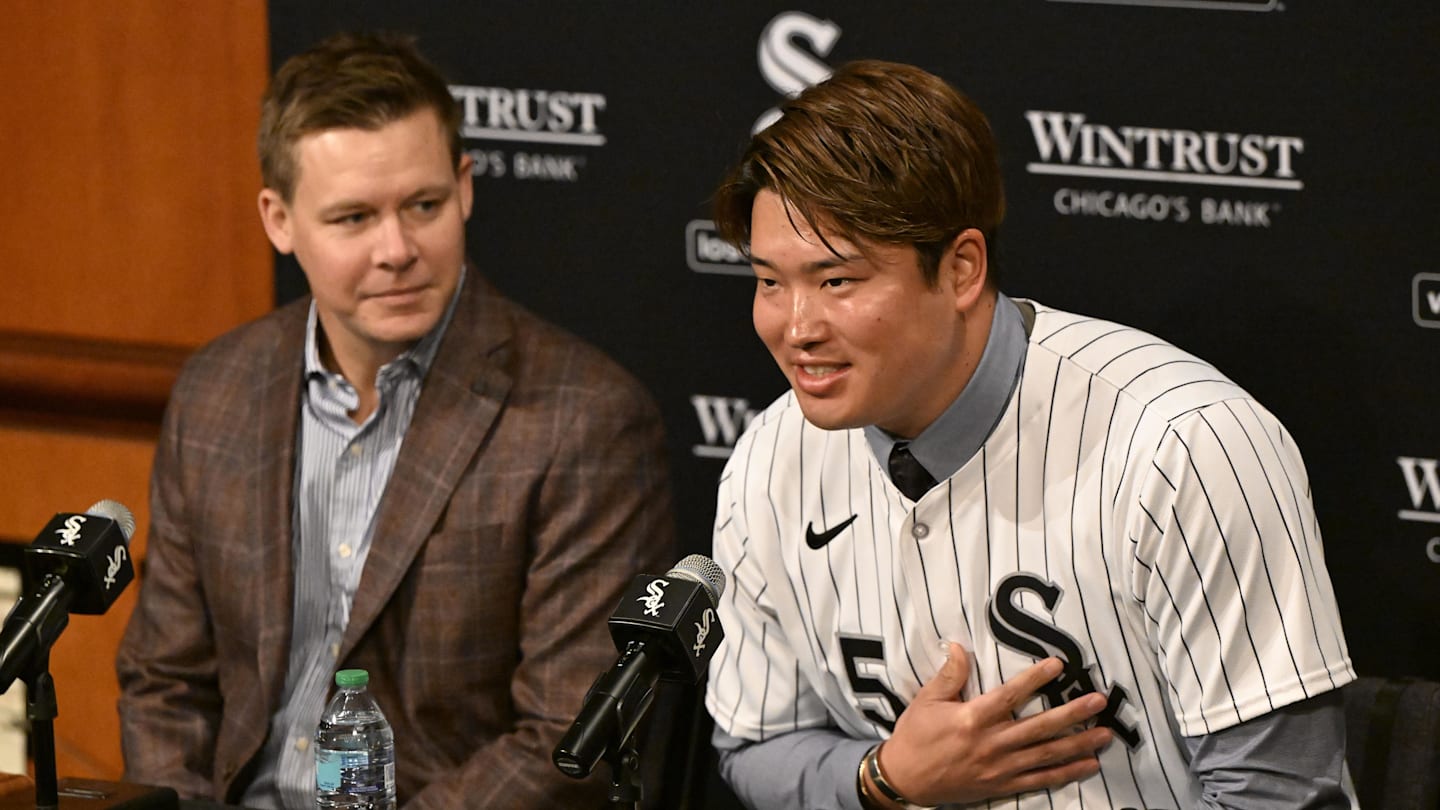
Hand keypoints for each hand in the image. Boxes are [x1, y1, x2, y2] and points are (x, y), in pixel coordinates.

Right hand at [875, 644, 1112, 805]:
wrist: (904, 780)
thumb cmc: (915, 736)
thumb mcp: (926, 701)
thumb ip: (949, 675)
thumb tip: (960, 646)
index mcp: (972, 718)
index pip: (1010, 695)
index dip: (1035, 679)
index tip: (1059, 665)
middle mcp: (991, 743)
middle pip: (1039, 727)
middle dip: (1073, 713)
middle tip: (1099, 701)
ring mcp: (999, 768)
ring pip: (1046, 754)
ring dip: (1078, 744)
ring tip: (1105, 734)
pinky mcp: (1001, 786)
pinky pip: (1040, 780)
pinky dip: (1066, 773)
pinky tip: (1088, 765)